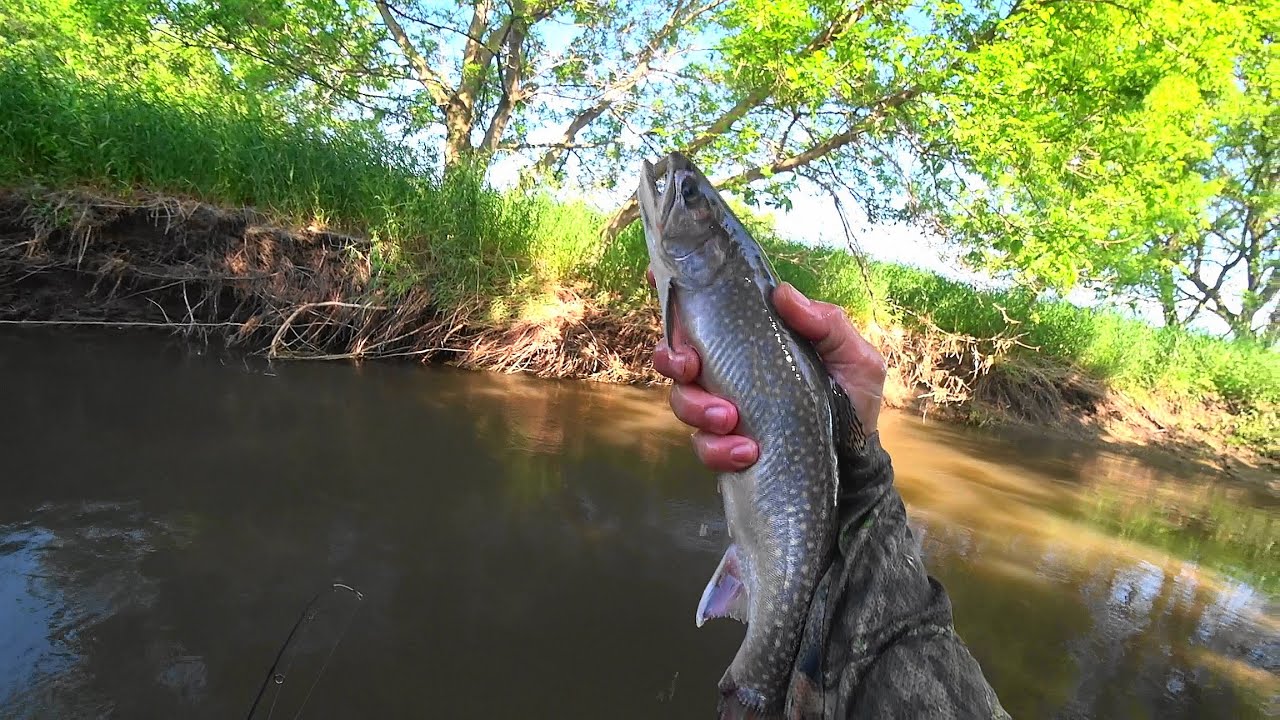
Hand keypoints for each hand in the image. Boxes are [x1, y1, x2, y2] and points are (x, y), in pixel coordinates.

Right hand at [648, 269, 885, 472]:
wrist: (856, 462)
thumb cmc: (854, 401)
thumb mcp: (855, 358)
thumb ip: (827, 325)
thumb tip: (784, 294)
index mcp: (755, 339)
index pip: (707, 311)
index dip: (673, 294)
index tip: (654, 278)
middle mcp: (731, 369)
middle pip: (676, 355)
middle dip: (674, 360)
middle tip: (694, 369)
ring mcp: (724, 408)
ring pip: (681, 400)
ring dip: (698, 408)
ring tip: (732, 420)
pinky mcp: (726, 446)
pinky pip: (703, 446)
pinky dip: (718, 449)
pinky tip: (747, 452)